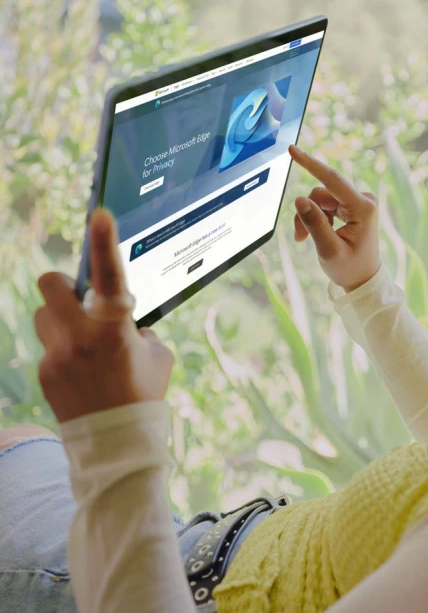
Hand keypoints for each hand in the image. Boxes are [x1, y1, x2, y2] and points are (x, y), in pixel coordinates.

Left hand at [34, 209, 173, 422]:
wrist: (116, 441)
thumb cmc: (144, 394)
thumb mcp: (157, 356)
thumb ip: (138, 331)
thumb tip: (124, 321)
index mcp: (114, 328)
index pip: (109, 276)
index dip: (104, 242)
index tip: (100, 214)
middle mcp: (80, 337)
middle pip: (51, 283)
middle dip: (64, 284)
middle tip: (80, 299)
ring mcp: (56, 355)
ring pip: (44, 316)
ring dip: (61, 320)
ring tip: (84, 344)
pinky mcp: (43, 372)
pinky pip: (48, 348)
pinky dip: (63, 353)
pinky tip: (81, 374)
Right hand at [289, 145, 380, 291]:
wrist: (363, 280)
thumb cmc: (350, 269)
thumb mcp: (329, 251)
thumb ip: (314, 224)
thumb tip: (299, 199)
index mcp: (364, 208)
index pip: (332, 180)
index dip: (310, 164)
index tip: (292, 149)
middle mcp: (364, 200)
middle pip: (321, 193)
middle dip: (307, 213)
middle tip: (299, 237)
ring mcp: (359, 202)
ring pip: (320, 199)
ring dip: (310, 217)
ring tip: (305, 239)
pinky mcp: (352, 206)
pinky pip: (325, 204)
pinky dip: (316, 218)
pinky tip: (316, 234)